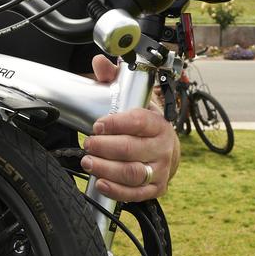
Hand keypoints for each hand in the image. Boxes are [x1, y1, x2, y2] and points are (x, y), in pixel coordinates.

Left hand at [79, 55, 179, 201]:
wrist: (167, 149)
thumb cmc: (145, 124)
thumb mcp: (132, 99)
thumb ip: (113, 79)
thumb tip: (100, 62)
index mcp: (158, 123)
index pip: (139, 121)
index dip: (116, 123)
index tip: (98, 125)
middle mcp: (163, 146)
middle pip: (132, 149)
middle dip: (105, 147)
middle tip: (87, 144)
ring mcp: (160, 169)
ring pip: (132, 172)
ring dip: (106, 168)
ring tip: (88, 161)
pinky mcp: (155, 188)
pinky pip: (135, 193)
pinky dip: (116, 190)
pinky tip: (100, 182)